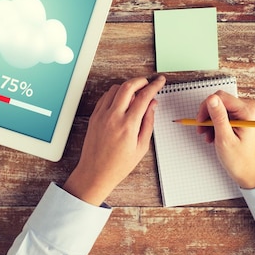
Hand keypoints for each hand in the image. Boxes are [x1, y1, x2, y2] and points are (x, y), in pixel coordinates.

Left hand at [63, 75, 165, 204]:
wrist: (95, 173)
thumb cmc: (119, 164)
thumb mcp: (141, 147)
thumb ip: (148, 122)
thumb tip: (152, 104)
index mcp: (128, 126)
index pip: (144, 97)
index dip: (154, 86)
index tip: (160, 81)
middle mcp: (113, 117)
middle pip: (128, 86)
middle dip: (141, 81)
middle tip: (148, 83)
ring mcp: (101, 115)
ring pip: (115, 88)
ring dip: (127, 87)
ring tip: (135, 95)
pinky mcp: (94, 116)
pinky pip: (105, 97)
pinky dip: (115, 94)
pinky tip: (121, 101)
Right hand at [196, 91, 254, 188]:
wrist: (248, 171)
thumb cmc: (239, 159)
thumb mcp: (225, 138)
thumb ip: (218, 117)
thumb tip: (211, 98)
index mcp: (247, 111)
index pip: (220, 97)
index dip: (206, 107)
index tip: (199, 121)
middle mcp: (248, 108)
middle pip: (219, 101)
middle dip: (207, 116)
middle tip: (201, 130)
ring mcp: (244, 112)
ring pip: (218, 108)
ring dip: (209, 121)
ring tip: (208, 136)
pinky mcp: (240, 116)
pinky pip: (222, 114)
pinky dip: (214, 124)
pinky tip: (212, 135)